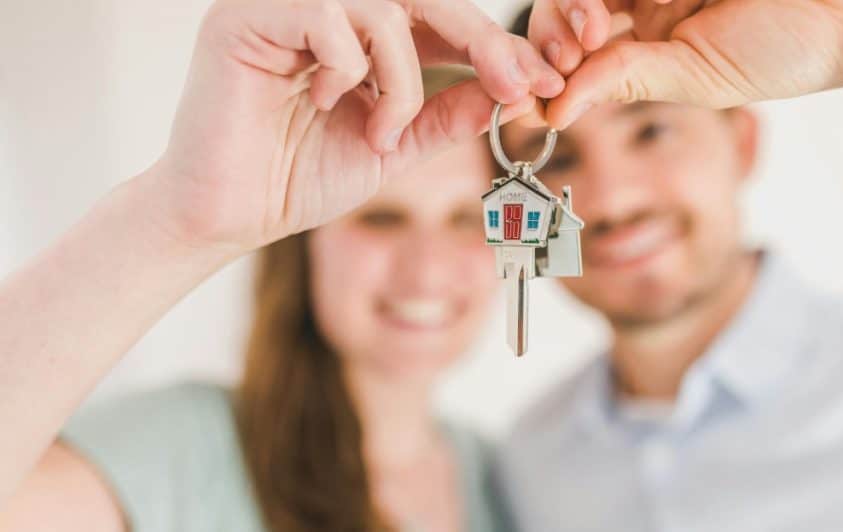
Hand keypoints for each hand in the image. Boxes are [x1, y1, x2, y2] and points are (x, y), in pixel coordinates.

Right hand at [147, 0, 561, 252]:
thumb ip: (445, 116)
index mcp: (361, 37)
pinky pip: (328, 17)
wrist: (230, 215)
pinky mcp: (249, 17)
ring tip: (380, 132)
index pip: (440, 20)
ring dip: (402, 80)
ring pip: (383, 7)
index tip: (541, 83)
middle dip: (480, 41)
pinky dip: (347, 69)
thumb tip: (510, 92)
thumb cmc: (299, 178)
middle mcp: (326, 10)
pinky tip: (323, 103)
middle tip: (516, 84)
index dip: (494, 46)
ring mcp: (287, 6)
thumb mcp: (394, 148)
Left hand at [528, 0, 842, 128]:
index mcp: (643, 40)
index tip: (533, 92)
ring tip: (594, 25)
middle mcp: (641, 1)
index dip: (545, 63)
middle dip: (556, 28)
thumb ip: (624, 81)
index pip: (571, 45)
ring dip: (575, 4)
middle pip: (565, 4)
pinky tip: (632, 6)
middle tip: (574, 48)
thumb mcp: (695, 79)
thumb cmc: (784, 52)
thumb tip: (552, 112)